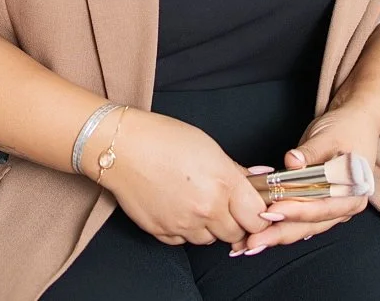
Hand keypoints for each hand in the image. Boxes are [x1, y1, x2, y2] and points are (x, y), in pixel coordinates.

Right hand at [87, 109, 270, 246]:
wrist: (120, 147)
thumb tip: (258, 180)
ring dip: (209, 226)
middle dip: (234, 221)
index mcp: (223, 183)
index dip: (258, 214)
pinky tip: (176, 207)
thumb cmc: (163, 138)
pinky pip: (183, 241)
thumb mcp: (209, 147)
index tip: (253, 209)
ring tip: (195, 202)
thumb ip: (236, 171)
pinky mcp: (162, 231)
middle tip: (224, 204)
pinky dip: (184, 229)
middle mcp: (206, 208)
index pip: (258, 218)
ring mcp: (183, 223)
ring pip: (210, 239)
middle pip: (236, 233)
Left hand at [228, 106, 379, 255]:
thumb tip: (292, 161)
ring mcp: (332, 209)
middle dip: (280, 234)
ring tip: (250, 245)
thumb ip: (310, 152)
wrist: (356, 124)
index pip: (322, 207)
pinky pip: (300, 221)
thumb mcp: (328, 136)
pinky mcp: (319, 206)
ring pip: (303, 228)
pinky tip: (261, 237)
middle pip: (310, 224)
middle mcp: (345, 206)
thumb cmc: (346, 129)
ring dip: (276, 236)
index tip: (272, 211)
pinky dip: (280, 227)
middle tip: (253, 241)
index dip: (296, 211)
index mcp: (353, 191)